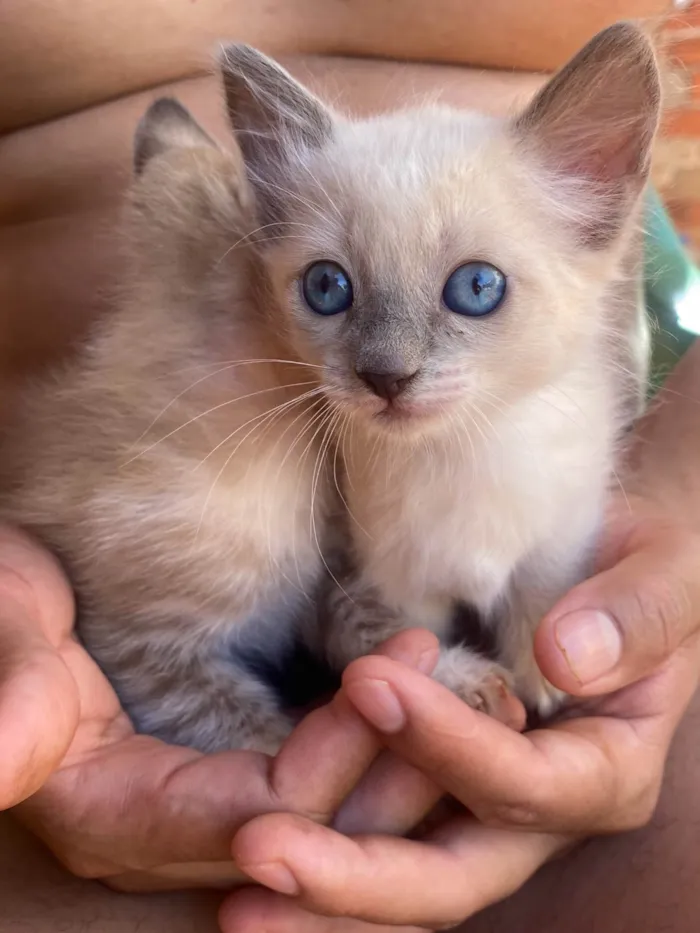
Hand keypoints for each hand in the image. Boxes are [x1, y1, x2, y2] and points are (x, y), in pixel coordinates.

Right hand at [0, 525, 436, 890]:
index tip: (394, 666)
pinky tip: (427, 699)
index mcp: (117, 813)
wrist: (10, 601)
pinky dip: (374, 746)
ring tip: (474, 695)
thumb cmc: (2, 608)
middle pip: (309, 830)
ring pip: (325, 815)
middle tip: (475, 698)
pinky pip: (317, 779)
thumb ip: (12, 701)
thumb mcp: (4, 641)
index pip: (256, 809)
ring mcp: (203, 806)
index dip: (333, 752)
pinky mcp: (226, 773)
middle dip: (394, 770)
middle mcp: (169, 832)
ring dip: (399, 763)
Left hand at [220, 496, 699, 930]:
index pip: (527, 787)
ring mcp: (483, 807)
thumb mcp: (665, 574)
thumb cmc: (644, 562)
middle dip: (356, 876)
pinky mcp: (436, 785)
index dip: (451, 747)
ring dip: (321, 886)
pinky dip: (323, 844)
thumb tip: (566, 659)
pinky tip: (249, 840)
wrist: (608, 563)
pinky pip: (379, 831)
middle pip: (452, 876)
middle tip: (259, 849)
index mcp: (607, 772)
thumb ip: (633, 615)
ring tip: (238, 875)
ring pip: (404, 877)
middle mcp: (543, 814)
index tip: (369, 680)